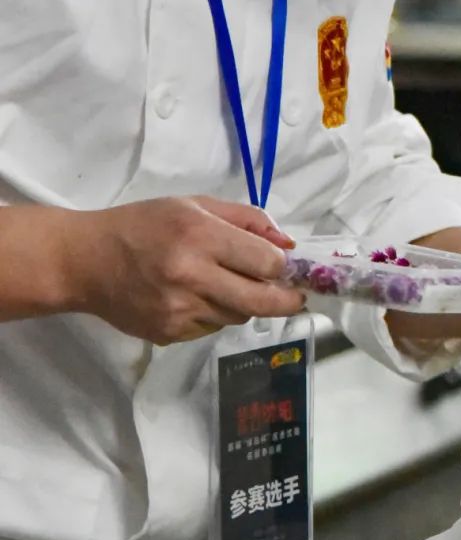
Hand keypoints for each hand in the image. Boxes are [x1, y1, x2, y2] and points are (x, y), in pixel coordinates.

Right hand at [71, 197, 304, 344]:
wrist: (85, 261)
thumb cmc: (143, 225)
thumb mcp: (194, 205)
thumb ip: (246, 220)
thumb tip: (288, 245)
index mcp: (200, 236)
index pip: (266, 262)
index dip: (282, 266)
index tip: (286, 266)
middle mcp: (191, 276)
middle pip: (261, 301)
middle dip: (287, 300)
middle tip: (295, 297)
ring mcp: (179, 310)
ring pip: (238, 317)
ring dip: (245, 304)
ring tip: (227, 285)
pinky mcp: (168, 334)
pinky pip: (211, 328)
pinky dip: (215, 314)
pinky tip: (196, 297)